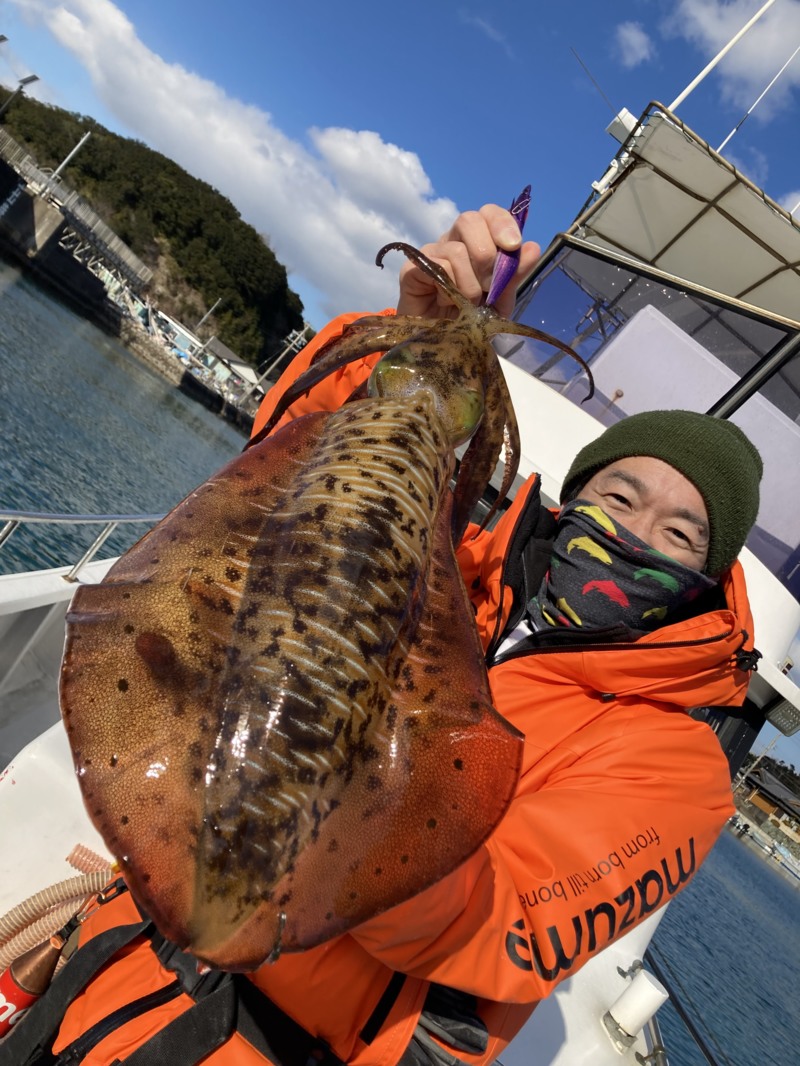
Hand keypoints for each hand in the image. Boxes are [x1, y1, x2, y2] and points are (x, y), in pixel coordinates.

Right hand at [396, 204, 540, 319]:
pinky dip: (450, 288)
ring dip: (470, 283)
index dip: (502, 223)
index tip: (513, 246)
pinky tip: (448, 303)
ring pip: (456, 250)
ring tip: (469, 303)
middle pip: (469, 219)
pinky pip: (438, 266)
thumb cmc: (470, 321)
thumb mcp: (500, 301)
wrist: (442, 347)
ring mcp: (431, 253)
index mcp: (476, 241)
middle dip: (487, 253)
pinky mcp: (412, 269)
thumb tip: (533, 247)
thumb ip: (514, 275)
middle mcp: (452, 241)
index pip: (489, 213)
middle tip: (490, 285)